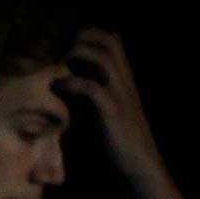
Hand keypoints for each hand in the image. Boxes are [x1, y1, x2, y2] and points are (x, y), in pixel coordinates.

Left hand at [59, 28, 165, 179]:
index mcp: (123, 79)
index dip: (90, 35)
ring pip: (104, 58)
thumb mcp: (105, 108)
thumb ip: (91, 92)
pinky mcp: (112, 112)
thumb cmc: (118, 138)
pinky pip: (92, 88)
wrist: (140, 163)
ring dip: (79, 54)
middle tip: (62, 48)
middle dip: (84, 37)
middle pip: (110, 41)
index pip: (113, 41)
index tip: (67, 41)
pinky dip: (72, 83)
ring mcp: (120, 94)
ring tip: (60, 63)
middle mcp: (124, 81)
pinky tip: (59, 87)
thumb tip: (64, 82)